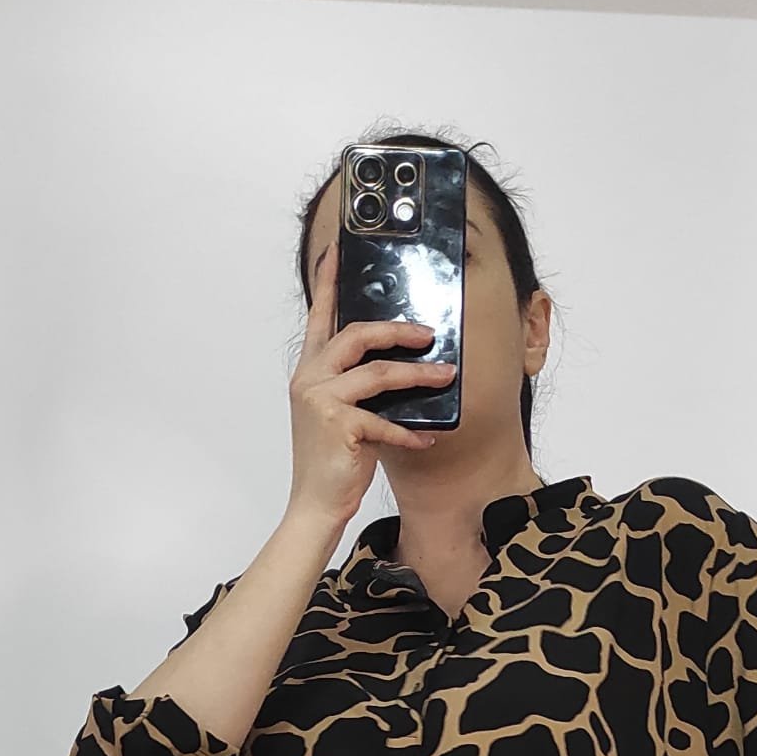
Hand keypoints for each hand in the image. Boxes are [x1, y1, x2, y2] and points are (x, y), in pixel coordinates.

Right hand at [286, 243, 456, 526]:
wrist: (315, 505)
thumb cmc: (332, 462)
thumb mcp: (341, 414)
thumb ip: (357, 386)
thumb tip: (399, 368)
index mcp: (309, 371)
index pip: (319, 317)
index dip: (327, 282)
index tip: (336, 251)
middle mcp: (310, 379)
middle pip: (357, 335)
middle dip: (398, 331)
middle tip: (429, 334)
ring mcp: (321, 401)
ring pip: (378, 374)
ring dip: (419, 376)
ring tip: (447, 376)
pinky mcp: (339, 426)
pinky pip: (386, 421)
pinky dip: (410, 432)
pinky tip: (428, 438)